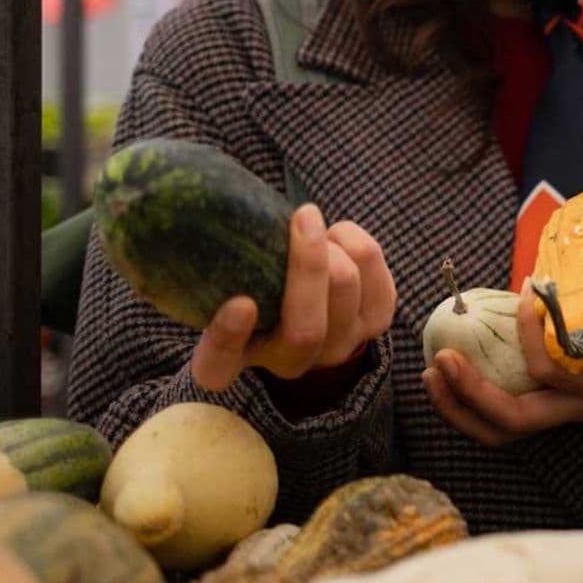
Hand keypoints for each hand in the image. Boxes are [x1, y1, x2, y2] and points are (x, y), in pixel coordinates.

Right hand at [190, 204, 396, 392]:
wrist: (305, 307)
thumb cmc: (252, 288)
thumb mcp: (220, 287)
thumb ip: (213, 267)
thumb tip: (204, 220)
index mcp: (233, 360)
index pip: (218, 366)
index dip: (228, 339)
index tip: (240, 303)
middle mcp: (289, 365)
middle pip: (306, 329)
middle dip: (308, 263)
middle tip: (303, 215)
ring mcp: (339, 346)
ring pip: (346, 290)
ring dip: (334, 247)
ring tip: (315, 228)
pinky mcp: (376, 321)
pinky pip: (377, 277)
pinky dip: (358, 243)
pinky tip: (338, 237)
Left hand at [424, 273, 582, 446]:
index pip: (556, 375)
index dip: (533, 339)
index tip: (528, 294)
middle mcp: (574, 410)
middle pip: (513, 422)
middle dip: (471, 396)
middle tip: (441, 358)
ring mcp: (554, 412)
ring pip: (496, 429)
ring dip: (456, 405)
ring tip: (430, 370)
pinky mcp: (538, 404)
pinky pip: (493, 417)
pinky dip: (462, 400)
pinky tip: (443, 369)